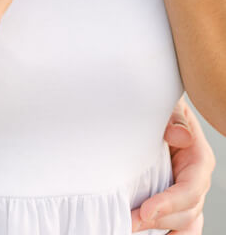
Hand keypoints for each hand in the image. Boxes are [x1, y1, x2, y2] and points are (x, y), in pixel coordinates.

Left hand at [132, 100, 213, 231]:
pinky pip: (175, 225)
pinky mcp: (174, 201)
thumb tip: (180, 136)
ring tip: (132, 228)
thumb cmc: (163, 109)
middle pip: (186, 212)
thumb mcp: (170, 107)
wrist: (157, 112)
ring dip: (159, 229)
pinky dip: (163, 231)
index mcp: (199, 159)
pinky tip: (145, 233)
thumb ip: (174, 120)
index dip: (169, 203)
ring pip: (184, 223)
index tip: (145, 210)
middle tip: (130, 222)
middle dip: (159, 220)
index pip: (190, 189)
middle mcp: (196, 181)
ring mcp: (186, 194)